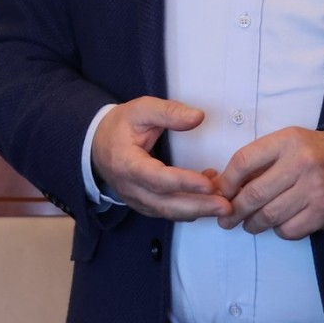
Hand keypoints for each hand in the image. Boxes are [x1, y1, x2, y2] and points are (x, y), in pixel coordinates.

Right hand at [92, 96, 230, 220]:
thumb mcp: (140, 109)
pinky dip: (190, 208)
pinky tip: (208, 197)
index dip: (183, 182)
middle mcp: (130, 188)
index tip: (209, 184)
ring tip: (224, 203)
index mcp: (126, 163)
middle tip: (226, 204)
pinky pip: (168, 212)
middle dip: (198, 206)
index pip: (157, 178)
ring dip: (198, 210)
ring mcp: (136, 200)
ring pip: (169, 212)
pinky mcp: (144, 205)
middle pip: (166, 204)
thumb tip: (198, 117)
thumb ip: (168, 112)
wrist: (97, 144)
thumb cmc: (119, 126)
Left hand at [215, 127, 323, 239]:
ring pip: (270, 215)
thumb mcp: (289, 142)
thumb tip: (224, 184)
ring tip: (247, 224)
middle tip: (226, 218)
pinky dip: (278, 230)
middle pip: (254, 194)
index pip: (244, 161)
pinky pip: (290, 229)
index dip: (226, 181)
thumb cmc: (315, 152)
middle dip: (234, 210)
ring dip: (252, 224)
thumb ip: (261, 160)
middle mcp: (301, 165)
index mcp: (288, 141)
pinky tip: (276, 225)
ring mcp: (314, 191)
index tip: (220, 192)